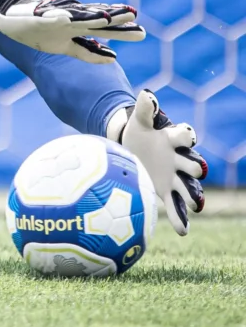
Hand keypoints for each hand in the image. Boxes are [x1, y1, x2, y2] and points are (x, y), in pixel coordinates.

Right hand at [0, 0, 144, 63]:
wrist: (11, 16)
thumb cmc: (39, 31)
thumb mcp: (65, 46)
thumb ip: (87, 51)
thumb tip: (112, 59)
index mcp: (79, 28)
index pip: (104, 29)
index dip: (122, 31)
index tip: (142, 32)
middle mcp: (73, 19)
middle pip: (98, 20)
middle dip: (116, 20)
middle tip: (135, 18)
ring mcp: (59, 17)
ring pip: (80, 15)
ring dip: (94, 15)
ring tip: (109, 17)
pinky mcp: (43, 16)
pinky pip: (56, 17)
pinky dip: (66, 17)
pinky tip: (70, 18)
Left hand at [107, 89, 206, 235]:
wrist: (131, 147)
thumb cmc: (138, 132)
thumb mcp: (139, 121)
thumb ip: (145, 109)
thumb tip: (147, 94)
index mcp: (173, 139)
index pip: (185, 136)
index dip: (185, 135)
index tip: (185, 136)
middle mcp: (179, 159)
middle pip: (193, 164)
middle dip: (195, 167)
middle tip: (196, 170)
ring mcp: (175, 176)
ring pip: (189, 187)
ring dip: (193, 196)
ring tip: (196, 206)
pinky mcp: (166, 190)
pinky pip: (174, 205)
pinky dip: (179, 218)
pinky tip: (182, 232)